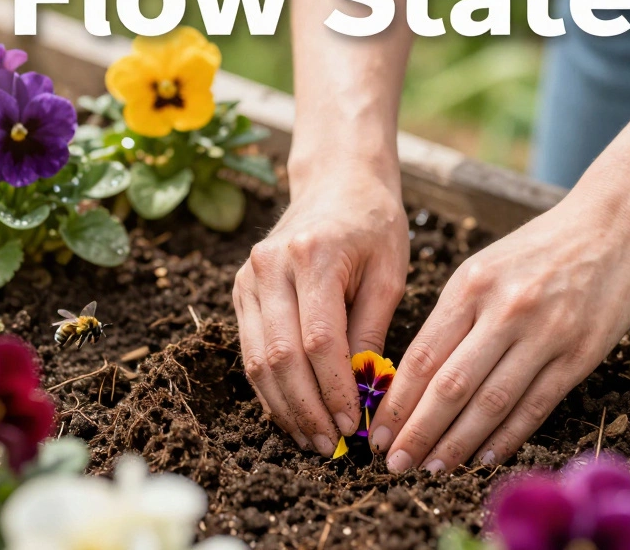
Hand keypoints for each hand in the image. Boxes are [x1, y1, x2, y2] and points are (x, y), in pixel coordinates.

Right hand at [233, 162, 409, 456]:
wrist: (336, 182)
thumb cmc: (373, 225)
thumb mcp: (389, 272)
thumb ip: (373, 329)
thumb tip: (365, 392)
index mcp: (314, 255)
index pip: (318, 339)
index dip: (334, 389)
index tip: (355, 425)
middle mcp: (271, 266)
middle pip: (280, 356)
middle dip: (306, 409)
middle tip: (332, 446)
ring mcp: (249, 278)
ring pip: (257, 360)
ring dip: (284, 408)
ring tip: (313, 440)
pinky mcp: (240, 290)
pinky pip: (251, 350)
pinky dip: (270, 389)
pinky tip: (294, 414)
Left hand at [369, 191, 629, 471]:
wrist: (612, 227)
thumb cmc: (537, 251)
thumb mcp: (483, 269)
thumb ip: (452, 319)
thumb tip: (413, 382)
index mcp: (471, 285)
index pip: (422, 356)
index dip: (396, 402)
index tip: (376, 433)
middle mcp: (505, 310)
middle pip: (450, 386)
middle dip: (417, 433)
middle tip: (393, 464)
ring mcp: (545, 334)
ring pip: (491, 404)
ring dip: (457, 444)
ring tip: (433, 470)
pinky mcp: (580, 355)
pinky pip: (535, 406)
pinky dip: (506, 437)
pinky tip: (483, 458)